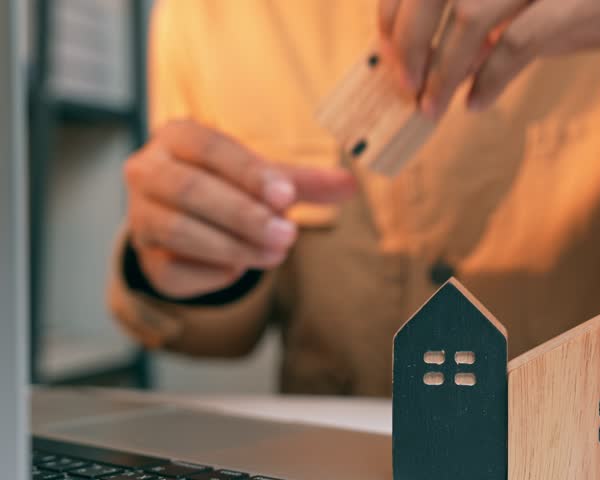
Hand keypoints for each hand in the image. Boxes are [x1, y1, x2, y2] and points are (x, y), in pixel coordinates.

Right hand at [124, 120, 356, 297]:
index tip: (287, 198)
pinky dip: (210, 273)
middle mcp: (148, 171)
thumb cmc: (228, 185)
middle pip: (191, 191)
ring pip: (179, 231)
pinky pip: (172, 271)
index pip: (210, 147)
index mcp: (177, 137)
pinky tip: (239, 270)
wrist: (184, 216)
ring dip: (233, 246)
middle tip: (288, 236)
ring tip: (276, 254)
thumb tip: (351, 185)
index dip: (249, 173)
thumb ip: (303, 182)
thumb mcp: (265, 178)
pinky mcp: (145, 258)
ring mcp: (140, 216)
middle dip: (244, 216)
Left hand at [379, 0, 599, 116]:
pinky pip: (520, 41)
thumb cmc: (577, 2)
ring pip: (472, 14)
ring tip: (433, 106)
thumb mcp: (517, 3)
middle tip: (405, 87)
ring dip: (444, 69)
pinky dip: (492, 78)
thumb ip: (472, 18)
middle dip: (411, 41)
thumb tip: (410, 57)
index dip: (395, 9)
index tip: (386, 51)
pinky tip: (477, 102)